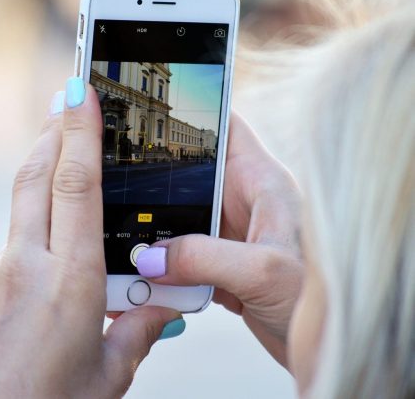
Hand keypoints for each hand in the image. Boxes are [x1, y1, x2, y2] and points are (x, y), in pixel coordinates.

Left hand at [0, 80, 182, 398]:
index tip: (79, 95)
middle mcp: (23, 271)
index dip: (79, 134)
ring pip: (20, 219)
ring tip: (61, 194)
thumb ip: (138, 331)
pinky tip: (32, 288)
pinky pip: (1, 258)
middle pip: (35, 178)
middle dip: (52, 132)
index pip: (77, 187)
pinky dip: (24, 255)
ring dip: (41, 196)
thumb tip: (164, 308)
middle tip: (63, 99)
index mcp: (70, 284)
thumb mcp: (109, 376)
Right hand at [137, 112, 302, 367]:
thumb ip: (204, 257)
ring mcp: (233, 234)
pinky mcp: (224, 264)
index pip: (228, 128)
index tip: (161, 106)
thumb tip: (151, 257)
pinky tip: (147, 275)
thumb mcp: (264, 269)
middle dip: (160, 178)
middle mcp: (245, 202)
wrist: (330, 346)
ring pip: (184, 217)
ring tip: (127, 234)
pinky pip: (184, 255)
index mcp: (262, 182)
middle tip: (122, 178)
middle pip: (194, 174)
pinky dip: (165, 264)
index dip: (198, 111)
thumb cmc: (322, 298)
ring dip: (158, 229)